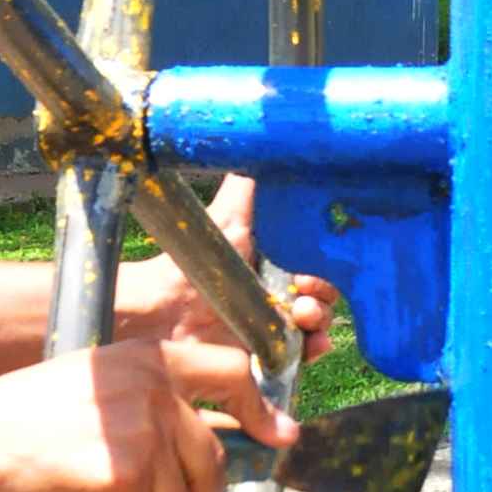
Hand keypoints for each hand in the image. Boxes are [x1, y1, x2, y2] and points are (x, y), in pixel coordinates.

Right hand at [0, 336, 286, 491]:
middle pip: (213, 457)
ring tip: (96, 481)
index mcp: (149, 360)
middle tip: (142, 488)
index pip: (230, 374)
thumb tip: (228, 434)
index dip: (261, 409)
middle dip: (192, 486)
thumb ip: (158, 394)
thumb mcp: (100, 378)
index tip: (280, 435)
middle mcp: (154, 395)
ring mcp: (143, 441)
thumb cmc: (31, 414)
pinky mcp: (127, 485)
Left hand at [118, 177, 336, 370]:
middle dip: (325, 294)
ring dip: (321, 320)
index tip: (313, 266)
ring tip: (302, 316)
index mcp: (277, 257)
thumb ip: (253, 183)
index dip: (326, 264)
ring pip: (319, 323)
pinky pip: (303, 355)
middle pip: (325, 293)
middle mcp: (279, 290)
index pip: (321, 261)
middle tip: (304, 292)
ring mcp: (275, 325)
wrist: (165, 309)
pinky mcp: (267, 355)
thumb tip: (277, 136)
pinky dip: (313, 350)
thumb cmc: (196, 259)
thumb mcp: (231, 211)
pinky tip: (310, 343)